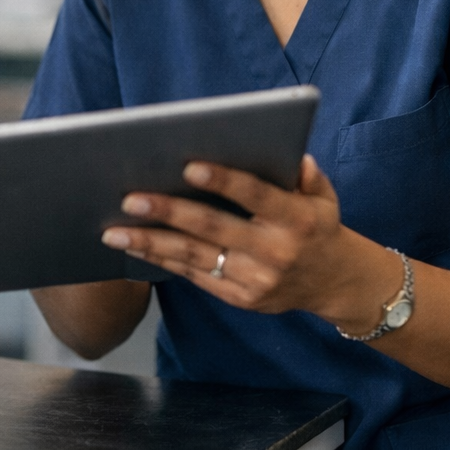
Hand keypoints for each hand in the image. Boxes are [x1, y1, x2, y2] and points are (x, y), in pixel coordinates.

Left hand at [101, 154, 383, 322]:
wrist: (336, 283)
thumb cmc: (319, 227)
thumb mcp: (324, 197)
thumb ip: (305, 175)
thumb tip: (288, 151)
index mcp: (295, 219)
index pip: (254, 196)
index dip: (222, 180)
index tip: (186, 166)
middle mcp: (274, 251)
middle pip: (213, 228)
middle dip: (168, 211)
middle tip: (130, 198)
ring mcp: (255, 279)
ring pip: (194, 256)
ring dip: (151, 242)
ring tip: (113, 232)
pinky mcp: (240, 298)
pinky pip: (195, 276)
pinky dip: (163, 261)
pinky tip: (135, 247)